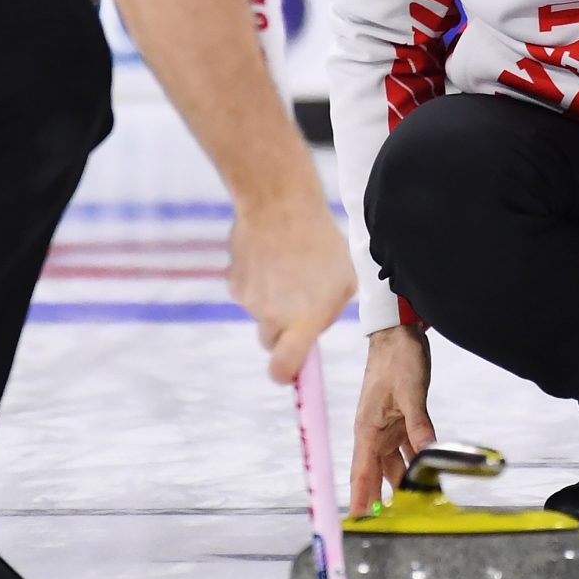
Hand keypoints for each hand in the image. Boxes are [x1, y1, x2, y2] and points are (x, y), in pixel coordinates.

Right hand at [225, 183, 353, 382]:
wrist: (280, 204)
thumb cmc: (322, 242)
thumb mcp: (345, 279)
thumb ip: (330, 310)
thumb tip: (316, 325)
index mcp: (302, 323)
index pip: (283, 369)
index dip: (285, 374)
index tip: (289, 372)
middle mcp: (271, 318)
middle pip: (270, 341)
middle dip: (282, 329)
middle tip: (298, 300)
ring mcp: (248, 301)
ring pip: (259, 311)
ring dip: (272, 297)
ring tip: (289, 263)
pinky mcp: (233, 281)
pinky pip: (247, 289)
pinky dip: (257, 277)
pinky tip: (271, 253)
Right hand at [348, 326, 436, 514]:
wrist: (398, 331)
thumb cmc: (398, 357)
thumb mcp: (411, 392)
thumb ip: (420, 426)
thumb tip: (429, 454)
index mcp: (367, 429)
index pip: (361, 473)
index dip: (360, 499)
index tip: (360, 523)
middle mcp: (374, 432)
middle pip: (376, 474)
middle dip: (380, 499)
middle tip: (388, 526)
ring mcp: (387, 427)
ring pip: (393, 464)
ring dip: (401, 483)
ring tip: (410, 508)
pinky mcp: (400, 420)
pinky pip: (407, 449)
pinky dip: (415, 463)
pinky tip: (425, 476)